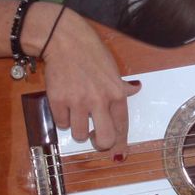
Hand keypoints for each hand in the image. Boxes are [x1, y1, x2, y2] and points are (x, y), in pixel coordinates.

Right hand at [34, 8, 140, 155]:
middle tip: (94, 136)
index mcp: (116, 93)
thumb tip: (135, 89)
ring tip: (77, 113)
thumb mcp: (112, 68)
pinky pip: (61, 124)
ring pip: (79, 135)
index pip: (122, 126)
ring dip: (78, 128)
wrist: (65, 41)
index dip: (120, 143)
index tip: (118, 154)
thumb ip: (122, 85)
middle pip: (103, 140)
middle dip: (99, 143)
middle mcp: (99, 100)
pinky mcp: (58, 101)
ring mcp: (78, 102)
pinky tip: (65, 104)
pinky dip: (63, 118)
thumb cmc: (90, 52)